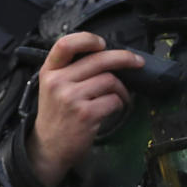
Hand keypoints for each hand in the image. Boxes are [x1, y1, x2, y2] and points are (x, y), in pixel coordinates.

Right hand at [26, 32, 145, 186]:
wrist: (48, 148)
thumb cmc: (56, 116)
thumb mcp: (53, 88)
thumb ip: (71, 70)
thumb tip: (107, 55)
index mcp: (50, 71)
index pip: (65, 44)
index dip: (87, 39)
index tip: (102, 43)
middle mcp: (58, 82)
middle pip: (99, 59)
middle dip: (124, 58)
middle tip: (137, 62)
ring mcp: (71, 98)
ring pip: (110, 80)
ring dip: (121, 89)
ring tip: (118, 97)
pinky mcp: (86, 114)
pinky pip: (114, 100)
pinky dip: (119, 104)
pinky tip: (112, 110)